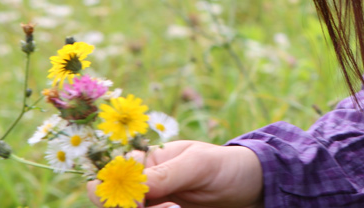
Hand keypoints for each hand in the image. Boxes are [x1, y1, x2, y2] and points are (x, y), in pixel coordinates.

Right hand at [87, 140, 263, 207]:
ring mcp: (153, 203)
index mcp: (149, 160)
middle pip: (113, 198)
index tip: (138, 202)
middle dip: (124, 206)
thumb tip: (136, 184)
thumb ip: (169, 173)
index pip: (114, 172)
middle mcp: (145, 183)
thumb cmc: (226, 166)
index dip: (116, 188)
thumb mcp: (200, 164)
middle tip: (161, 207)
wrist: (250, 187)